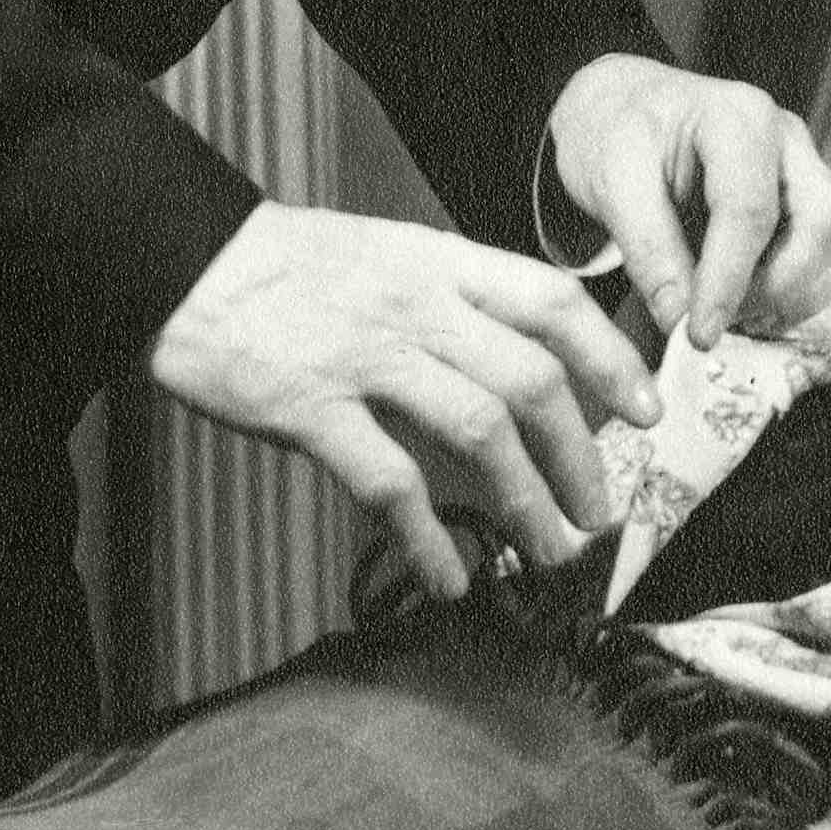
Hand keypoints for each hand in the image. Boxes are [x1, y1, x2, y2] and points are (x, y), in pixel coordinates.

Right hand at [147, 201, 663, 598]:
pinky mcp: (309, 407)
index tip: (648, 410)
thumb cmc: (293, 266)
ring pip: (477, 432)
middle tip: (601, 510)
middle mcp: (416, 305)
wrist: (182, 257)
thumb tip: (531, 360)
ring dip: (526, 502)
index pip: (553, 302)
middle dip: (581, 455)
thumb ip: (458, 299)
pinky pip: (388, 482)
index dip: (612, 358)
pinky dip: (428, 538)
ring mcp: (364, 355)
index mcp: (441, 261)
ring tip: (549, 551)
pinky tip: (450, 577)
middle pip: (530, 379)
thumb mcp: (392, 252)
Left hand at [548, 55, 830, 349]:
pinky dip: (802, 291)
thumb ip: (647, 249)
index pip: (751, 210)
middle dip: (778, 288)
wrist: (624, 113)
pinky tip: (750, 295)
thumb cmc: (614, 137)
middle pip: (827, 227)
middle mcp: (790, 140)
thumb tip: (681, 319)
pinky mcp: (816, 202)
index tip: (698, 334)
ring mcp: (810, 170)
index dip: (728, 282)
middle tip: (718, 316)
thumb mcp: (609, 183)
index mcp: (738, 118)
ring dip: (795, 294)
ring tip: (731, 307)